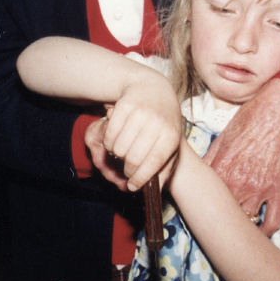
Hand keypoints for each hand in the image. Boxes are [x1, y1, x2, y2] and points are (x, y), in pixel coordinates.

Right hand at [85, 73, 180, 191]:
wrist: (154, 89)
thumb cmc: (164, 122)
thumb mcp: (171, 144)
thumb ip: (165, 168)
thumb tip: (155, 190)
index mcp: (171, 135)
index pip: (153, 163)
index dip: (140, 178)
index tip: (133, 186)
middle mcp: (156, 123)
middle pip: (133, 158)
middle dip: (127, 170)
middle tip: (126, 170)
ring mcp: (139, 113)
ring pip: (118, 147)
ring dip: (115, 156)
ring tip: (121, 154)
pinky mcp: (123, 106)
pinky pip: (109, 134)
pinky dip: (108, 143)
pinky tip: (114, 142)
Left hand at [203, 76, 279, 235]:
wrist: (277, 114)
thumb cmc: (248, 122)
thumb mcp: (221, 139)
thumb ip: (209, 160)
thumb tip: (198, 174)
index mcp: (220, 170)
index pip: (205, 197)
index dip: (202, 205)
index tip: (201, 210)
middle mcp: (238, 183)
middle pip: (224, 212)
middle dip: (220, 218)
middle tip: (217, 223)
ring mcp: (259, 190)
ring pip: (246, 220)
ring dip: (241, 224)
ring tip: (236, 228)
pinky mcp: (278, 191)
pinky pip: (272, 220)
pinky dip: (265, 230)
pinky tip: (260, 232)